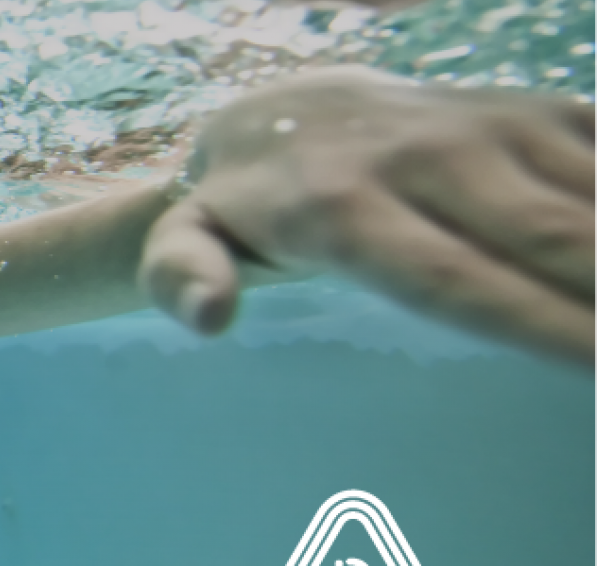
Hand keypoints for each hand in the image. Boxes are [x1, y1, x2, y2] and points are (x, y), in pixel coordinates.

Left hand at [140, 65, 596, 366]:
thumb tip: (207, 318)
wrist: (284, 105)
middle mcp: (427, 158)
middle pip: (551, 237)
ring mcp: (488, 124)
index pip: (456, 279)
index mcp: (345, 208)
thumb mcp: (189, 241)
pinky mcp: (533, 108)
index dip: (541, 326)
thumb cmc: (245, 204)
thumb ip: (184, 278)